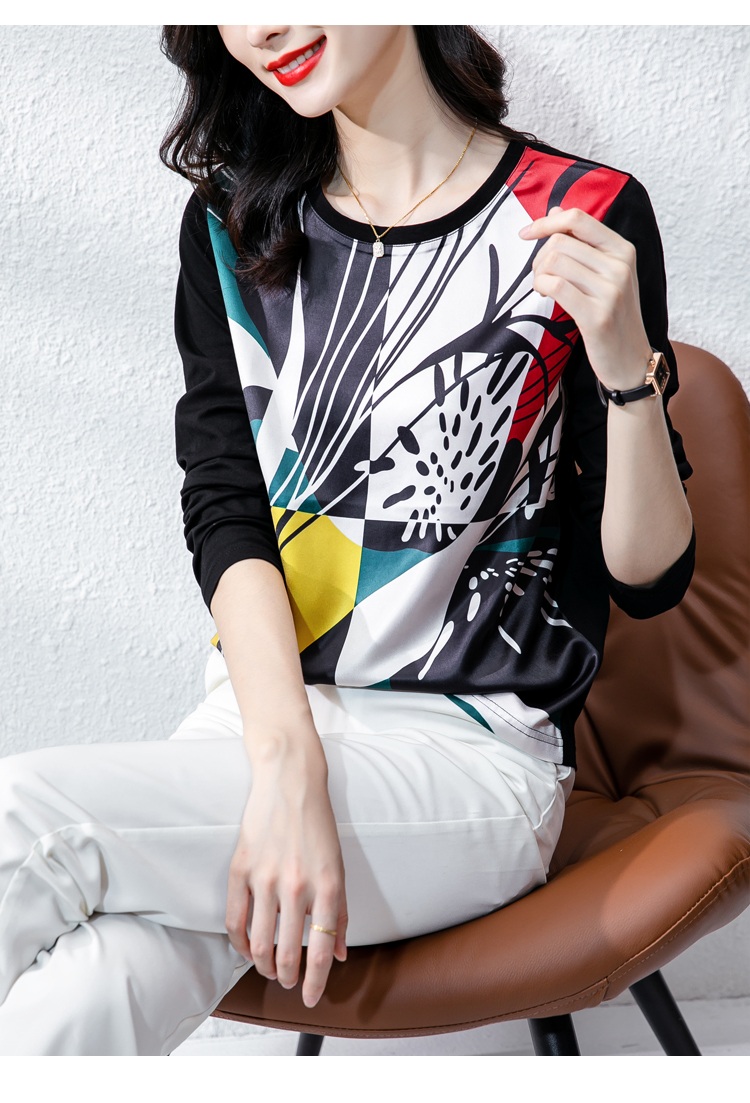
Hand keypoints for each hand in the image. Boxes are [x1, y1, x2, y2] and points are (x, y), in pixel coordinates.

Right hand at [225, 747, 347, 1007]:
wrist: (290, 781)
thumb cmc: (318, 823)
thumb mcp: (339, 865)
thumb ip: (340, 911)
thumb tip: (340, 953)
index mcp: (327, 885)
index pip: (322, 949)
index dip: (317, 981)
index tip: (312, 998)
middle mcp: (296, 885)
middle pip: (286, 952)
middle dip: (288, 977)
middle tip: (289, 983)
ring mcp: (265, 877)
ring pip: (258, 942)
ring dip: (263, 965)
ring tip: (268, 970)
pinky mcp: (241, 868)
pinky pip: (235, 919)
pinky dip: (239, 942)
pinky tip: (246, 948)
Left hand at [519, 206, 652, 391]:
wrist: (630, 361)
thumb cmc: (613, 316)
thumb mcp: (605, 275)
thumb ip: (582, 243)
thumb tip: (554, 211)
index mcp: (623, 250)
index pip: (578, 219)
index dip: (546, 222)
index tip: (526, 234)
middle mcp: (620, 266)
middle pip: (560, 242)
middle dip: (539, 257)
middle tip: (540, 277)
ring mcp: (611, 291)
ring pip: (555, 262)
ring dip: (538, 274)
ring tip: (544, 288)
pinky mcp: (597, 316)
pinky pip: (556, 286)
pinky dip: (541, 287)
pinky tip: (545, 296)